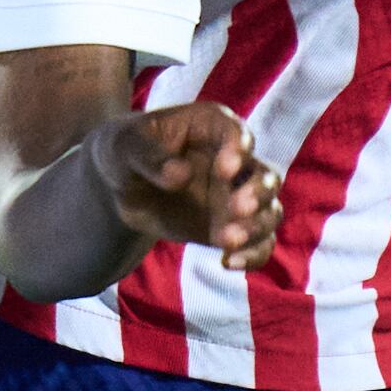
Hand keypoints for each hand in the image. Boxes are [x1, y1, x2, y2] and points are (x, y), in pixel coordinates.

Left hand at [103, 99, 279, 257]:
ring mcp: (236, 194)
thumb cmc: (126, 151)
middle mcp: (234, 160)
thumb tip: (179, 176)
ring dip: (257, 227)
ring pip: (269, 211)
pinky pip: (257, 243)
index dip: (238, 150)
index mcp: (212, 126)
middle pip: (265, 176)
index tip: (224, 170)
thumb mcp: (126, 146)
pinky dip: (253, 255)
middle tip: (237, 209)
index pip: (236, 133)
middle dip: (257, 193)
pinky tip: (228, 263)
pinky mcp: (231, 225)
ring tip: (227, 242)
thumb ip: (150, 156)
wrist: (121, 184)